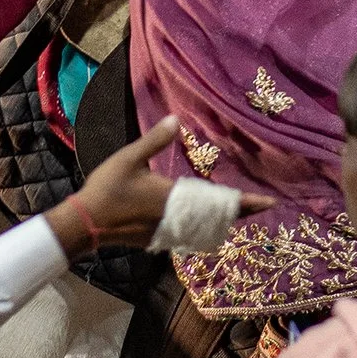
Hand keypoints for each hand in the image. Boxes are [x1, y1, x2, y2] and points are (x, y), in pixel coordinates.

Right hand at [46, 117, 275, 255]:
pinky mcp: (158, 237)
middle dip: (242, 211)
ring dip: (225, 220)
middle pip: (219, 218)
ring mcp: (168, 230)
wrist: (86, 223)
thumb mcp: (129, 158)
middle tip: (264, 205)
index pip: (220, 201)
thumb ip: (154, 140)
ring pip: (206, 227)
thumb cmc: (107, 188)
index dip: (247, 202)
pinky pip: (191, 232)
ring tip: (240, 211)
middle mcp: (177, 217)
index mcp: (175, 197)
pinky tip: (206, 221)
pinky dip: (205, 226)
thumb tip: (177, 120)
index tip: (271, 202)